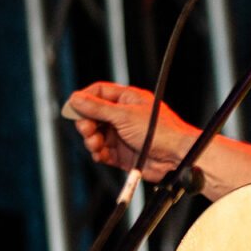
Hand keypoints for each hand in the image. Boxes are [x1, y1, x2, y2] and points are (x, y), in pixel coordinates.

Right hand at [63, 83, 198, 182]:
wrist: (177, 157)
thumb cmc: (160, 131)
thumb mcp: (124, 115)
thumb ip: (98, 108)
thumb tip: (75, 98)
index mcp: (127, 99)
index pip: (99, 93)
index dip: (84, 99)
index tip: (73, 109)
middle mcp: (124, 116)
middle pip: (93, 116)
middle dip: (87, 123)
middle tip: (88, 130)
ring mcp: (123, 135)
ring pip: (96, 135)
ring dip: (91, 140)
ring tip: (96, 144)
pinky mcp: (122, 154)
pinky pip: (103, 152)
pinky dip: (98, 153)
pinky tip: (100, 155)